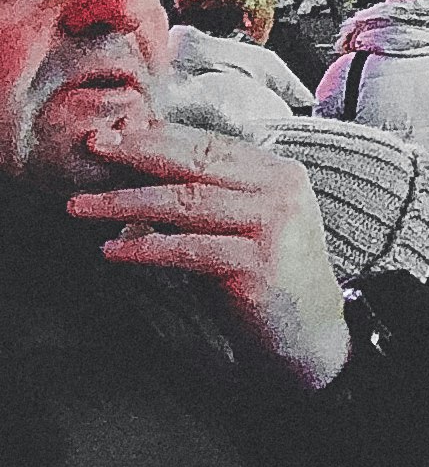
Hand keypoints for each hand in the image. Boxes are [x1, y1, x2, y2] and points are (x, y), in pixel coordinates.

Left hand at [64, 99, 349, 389]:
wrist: (309, 334)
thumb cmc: (268, 278)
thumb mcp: (245, 226)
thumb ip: (208, 199)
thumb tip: (143, 178)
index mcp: (279, 174)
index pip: (211, 144)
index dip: (159, 137)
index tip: (114, 133)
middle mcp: (280, 191)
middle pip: (198, 162)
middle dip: (139, 153)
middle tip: (95, 146)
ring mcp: (271, 226)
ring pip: (187, 202)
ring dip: (125, 202)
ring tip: (81, 205)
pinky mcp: (255, 265)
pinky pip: (188, 249)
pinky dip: (144, 249)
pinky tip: (111, 251)